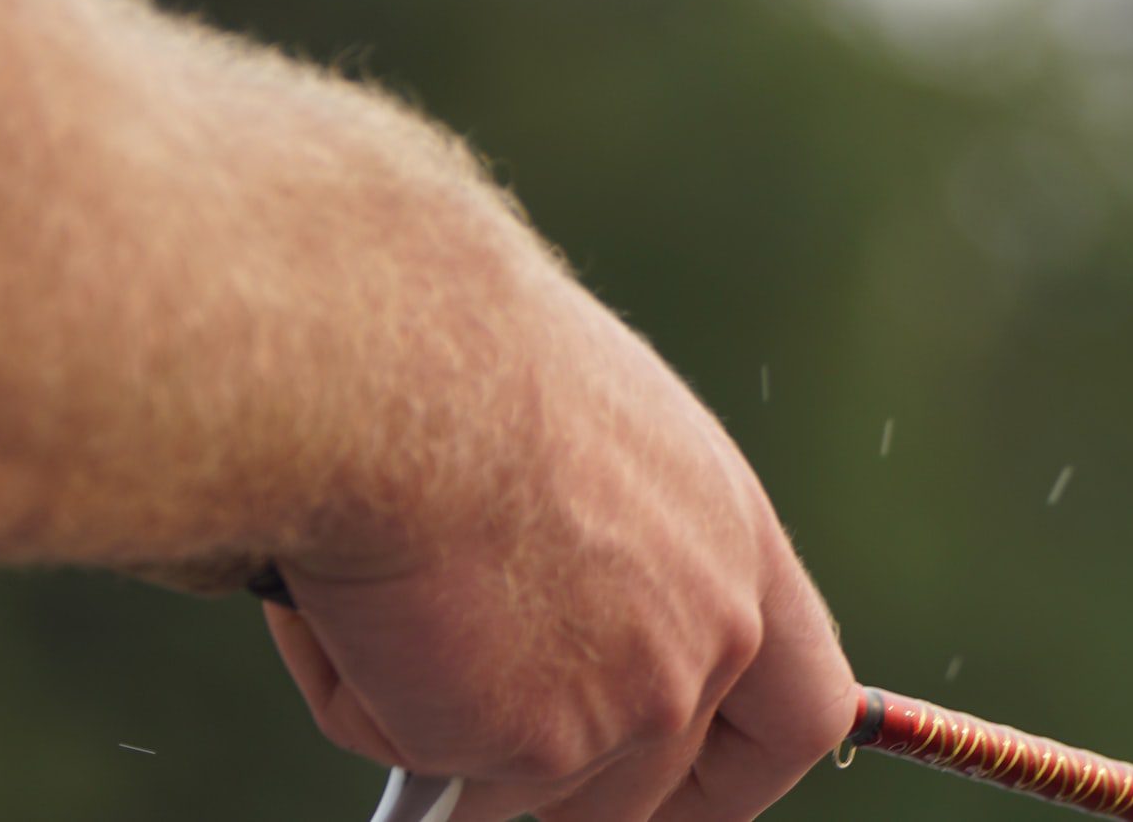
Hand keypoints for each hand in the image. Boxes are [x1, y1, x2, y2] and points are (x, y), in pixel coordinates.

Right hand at [264, 278, 855, 820]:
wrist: (398, 369)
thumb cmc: (461, 355)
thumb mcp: (577, 439)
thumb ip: (596, 548)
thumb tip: (522, 621)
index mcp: (733, 542)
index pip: (798, 708)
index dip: (737, 773)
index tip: (680, 797)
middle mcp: (711, 633)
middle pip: (655, 782)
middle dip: (569, 791)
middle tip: (481, 746)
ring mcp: (633, 701)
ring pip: (522, 782)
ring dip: (435, 717)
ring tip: (369, 591)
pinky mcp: (537, 746)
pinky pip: (422, 757)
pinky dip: (361, 697)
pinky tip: (334, 600)